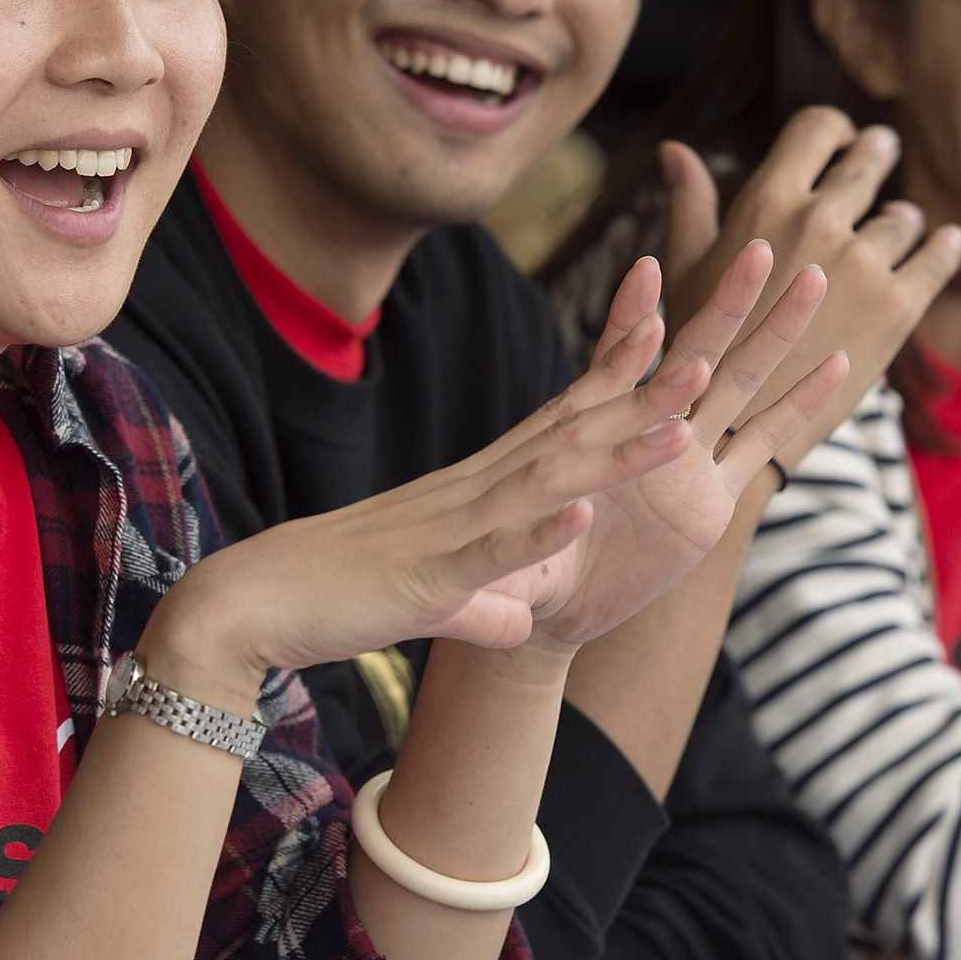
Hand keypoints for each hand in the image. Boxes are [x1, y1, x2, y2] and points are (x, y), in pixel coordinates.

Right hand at [149, 295, 701, 699]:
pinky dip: (537, 538)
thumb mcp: (430, 602)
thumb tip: (518, 627)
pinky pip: (489, 557)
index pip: (558, 423)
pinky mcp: (426, 580)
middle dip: (641, 399)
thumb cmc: (338, 597)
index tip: (672, 332)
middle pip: (569, 436)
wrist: (250, 604)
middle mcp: (472, 493)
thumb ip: (484, 605)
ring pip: (546, 483)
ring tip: (677, 425)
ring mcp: (451, 531)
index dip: (614, 379)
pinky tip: (579, 515)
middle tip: (710, 354)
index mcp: (477, 489)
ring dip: (613, 455)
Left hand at [529, 240, 847, 644]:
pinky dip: (800, 404)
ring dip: (775, 333)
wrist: (551, 603)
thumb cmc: (517, 569)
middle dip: (726, 303)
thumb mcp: (512, 557)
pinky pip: (763, 445)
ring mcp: (683, 462)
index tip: (648, 271)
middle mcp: (641, 432)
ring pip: (739, 383)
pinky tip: (840, 362)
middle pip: (691, 354)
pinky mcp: (714, 501)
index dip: (629, 326)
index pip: (610, 369)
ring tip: (814, 280)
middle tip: (758, 249)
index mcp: (585, 430)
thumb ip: (530, 545)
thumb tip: (553, 524)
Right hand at [659, 108, 960, 456]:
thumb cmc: (703, 347)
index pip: (818, 129)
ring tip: (900, 224)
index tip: (841, 140)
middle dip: (876, 154)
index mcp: (767, 202)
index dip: (834, 129)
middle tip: (881, 150)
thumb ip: (691, 202)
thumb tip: (677, 148)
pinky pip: (936, 259)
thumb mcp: (688, 268)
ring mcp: (862, 264)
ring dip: (902, 219)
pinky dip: (945, 247)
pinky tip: (948, 241)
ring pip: (902, 218)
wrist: (741, 430)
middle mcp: (819, 223)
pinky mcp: (899, 306)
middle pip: (867, 163)